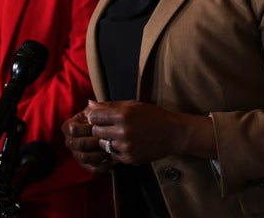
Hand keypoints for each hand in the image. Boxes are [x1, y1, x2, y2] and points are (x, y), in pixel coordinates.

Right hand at [62, 108, 113, 173]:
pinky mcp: (87, 164)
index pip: (72, 129)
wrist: (116, 130)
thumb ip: (99, 108)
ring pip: (83, 157)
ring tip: (110, 150)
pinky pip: (92, 168)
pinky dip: (103, 166)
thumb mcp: (105, 110)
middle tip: (106, 139)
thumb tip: (91, 103)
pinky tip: (113, 162)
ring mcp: (77, 154)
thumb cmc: (108, 118)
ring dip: (97, 154)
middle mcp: (71, 141)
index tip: (96, 126)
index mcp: (71, 126)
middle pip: (77, 144)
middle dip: (92, 142)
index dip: (84, 129)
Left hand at [86, 100, 213, 164]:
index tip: (102, 117)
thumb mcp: (133, 105)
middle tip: (110, 127)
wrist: (173, 134)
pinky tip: (127, 144)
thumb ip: (110, 105)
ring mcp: (125, 147)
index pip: (94, 117)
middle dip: (100, 129)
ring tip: (119, 135)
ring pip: (103, 145)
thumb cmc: (153, 116)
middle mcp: (122, 131)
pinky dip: (116, 150)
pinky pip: (113, 155)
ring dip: (107, 140)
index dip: (96, 117)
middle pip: (96, 132)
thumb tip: (90, 104)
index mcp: (123, 115)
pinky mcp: (129, 159)